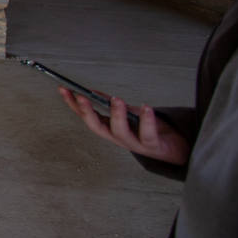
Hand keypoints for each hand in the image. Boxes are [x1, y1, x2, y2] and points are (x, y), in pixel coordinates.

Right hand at [58, 87, 188, 165]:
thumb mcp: (128, 113)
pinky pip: (147, 134)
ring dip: (116, 115)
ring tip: (116, 100)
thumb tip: (93, 92)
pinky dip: (146, 121)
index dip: (73, 104)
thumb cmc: (150, 130)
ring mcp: (133, 143)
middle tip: (81, 97)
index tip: (63, 90)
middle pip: (97, 127)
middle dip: (87, 112)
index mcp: (109, 129)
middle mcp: (117, 138)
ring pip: (120, 132)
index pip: (85, 116)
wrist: (174, 147)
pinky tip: (145, 107)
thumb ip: (112, 105)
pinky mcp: (151, 146)